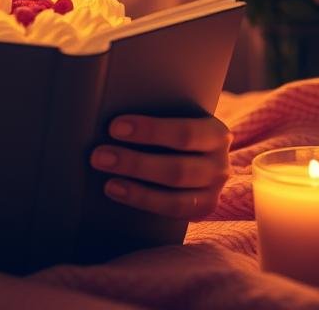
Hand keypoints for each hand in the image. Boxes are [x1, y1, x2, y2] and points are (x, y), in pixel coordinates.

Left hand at [89, 114, 230, 220]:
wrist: (197, 154)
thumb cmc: (174, 129)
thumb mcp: (176, 117)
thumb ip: (157, 113)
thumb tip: (113, 108)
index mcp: (216, 133)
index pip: (184, 133)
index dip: (150, 131)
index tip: (114, 127)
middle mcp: (220, 164)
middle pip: (177, 169)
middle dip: (134, 163)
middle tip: (98, 155)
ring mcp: (214, 191)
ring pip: (175, 196)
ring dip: (136, 189)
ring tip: (107, 179)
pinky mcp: (203, 209)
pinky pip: (172, 210)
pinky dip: (142, 201)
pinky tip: (117, 191)